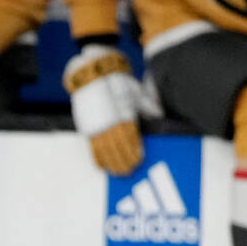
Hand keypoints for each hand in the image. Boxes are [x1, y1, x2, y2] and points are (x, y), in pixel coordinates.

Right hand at [63, 45, 147, 175]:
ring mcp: (96, 126)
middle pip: (117, 147)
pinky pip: (92, 146)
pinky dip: (97, 157)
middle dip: (123, 160)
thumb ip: (147, 106)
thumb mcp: (135, 92)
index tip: (138, 160)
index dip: (134, 150)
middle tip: (129, 171)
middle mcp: (109, 122)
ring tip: (117, 172)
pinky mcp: (87, 127)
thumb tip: (159, 116)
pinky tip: (102, 165)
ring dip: (111, 162)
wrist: (93, 74)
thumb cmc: (117, 82)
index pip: (129, 137)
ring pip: (105, 150)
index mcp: (123, 114)